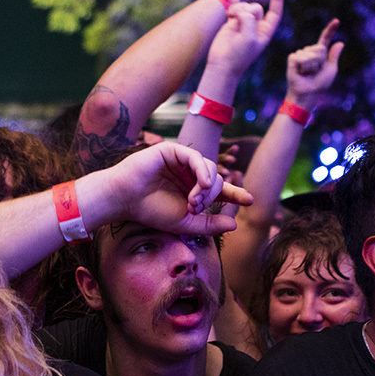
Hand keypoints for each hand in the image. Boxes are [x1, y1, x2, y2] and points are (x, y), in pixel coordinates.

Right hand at [102, 142, 252, 234]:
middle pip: (216, 180)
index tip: (250, 200)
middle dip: (212, 196)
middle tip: (195, 207)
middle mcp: (189, 174)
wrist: (125, 200)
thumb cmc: (151, 211)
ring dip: (206, 187)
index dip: (235, 193)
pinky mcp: (172, 151)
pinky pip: (196, 157)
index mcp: (192, 190)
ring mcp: (181, 161)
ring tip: (193, 201)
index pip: (219, 189)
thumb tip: (235, 224)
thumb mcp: (185, 223)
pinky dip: (202, 171)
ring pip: (209, 168)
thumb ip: (209, 224)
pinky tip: (202, 184)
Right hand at [205, 0, 284, 76]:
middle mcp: (255, 26)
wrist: (222, 64)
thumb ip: (249, 19)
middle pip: (256, 7)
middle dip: (247, 10)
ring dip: (238, 9)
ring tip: (230, 17)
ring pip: (244, 6)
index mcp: (265, 32)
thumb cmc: (238, 55)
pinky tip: (231, 0)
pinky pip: (234, 8)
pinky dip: (233, 4)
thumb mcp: (249, 38)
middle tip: (237, 19)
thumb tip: (241, 9)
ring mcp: (243, 23)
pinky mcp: (231, 22)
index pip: (275, 13)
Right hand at [285, 18, 343, 109]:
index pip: (325, 39)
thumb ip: (334, 56)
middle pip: (320, 48)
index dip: (331, 30)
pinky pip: (302, 57)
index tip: (337, 21)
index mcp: (320, 54)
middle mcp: (309, 52)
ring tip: (307, 73)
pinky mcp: (292, 58)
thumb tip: (340, 43)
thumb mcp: (331, 70)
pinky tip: (300, 72)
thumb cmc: (319, 85)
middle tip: (315, 72)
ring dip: (312, 66)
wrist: (307, 94)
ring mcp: (300, 54)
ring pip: (311, 53)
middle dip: (320, 61)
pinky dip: (304, 67)